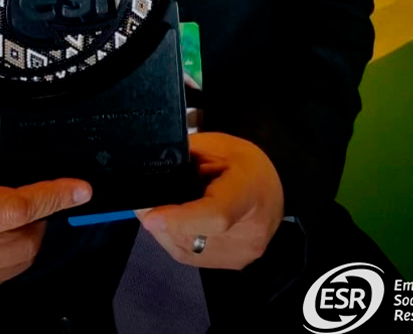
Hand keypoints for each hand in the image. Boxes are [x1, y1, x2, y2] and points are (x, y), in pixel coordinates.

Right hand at [0, 146, 91, 300]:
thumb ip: (2, 164)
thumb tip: (40, 165)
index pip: (20, 209)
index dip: (54, 197)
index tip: (81, 189)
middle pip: (28, 239)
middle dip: (38, 217)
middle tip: (26, 200)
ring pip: (23, 260)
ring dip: (26, 236)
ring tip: (4, 219)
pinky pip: (8, 275)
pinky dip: (11, 255)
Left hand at [136, 133, 283, 269]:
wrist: (272, 190)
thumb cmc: (245, 163)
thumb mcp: (216, 146)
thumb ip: (185, 160)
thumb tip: (152, 176)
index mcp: (247, 194)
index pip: (215, 215)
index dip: (180, 219)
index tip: (150, 217)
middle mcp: (249, 233)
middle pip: (193, 236)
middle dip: (159, 219)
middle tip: (140, 199)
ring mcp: (241, 255)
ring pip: (186, 249)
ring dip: (163, 230)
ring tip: (154, 206)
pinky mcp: (233, 265)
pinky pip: (191, 255)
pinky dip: (174, 238)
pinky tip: (169, 221)